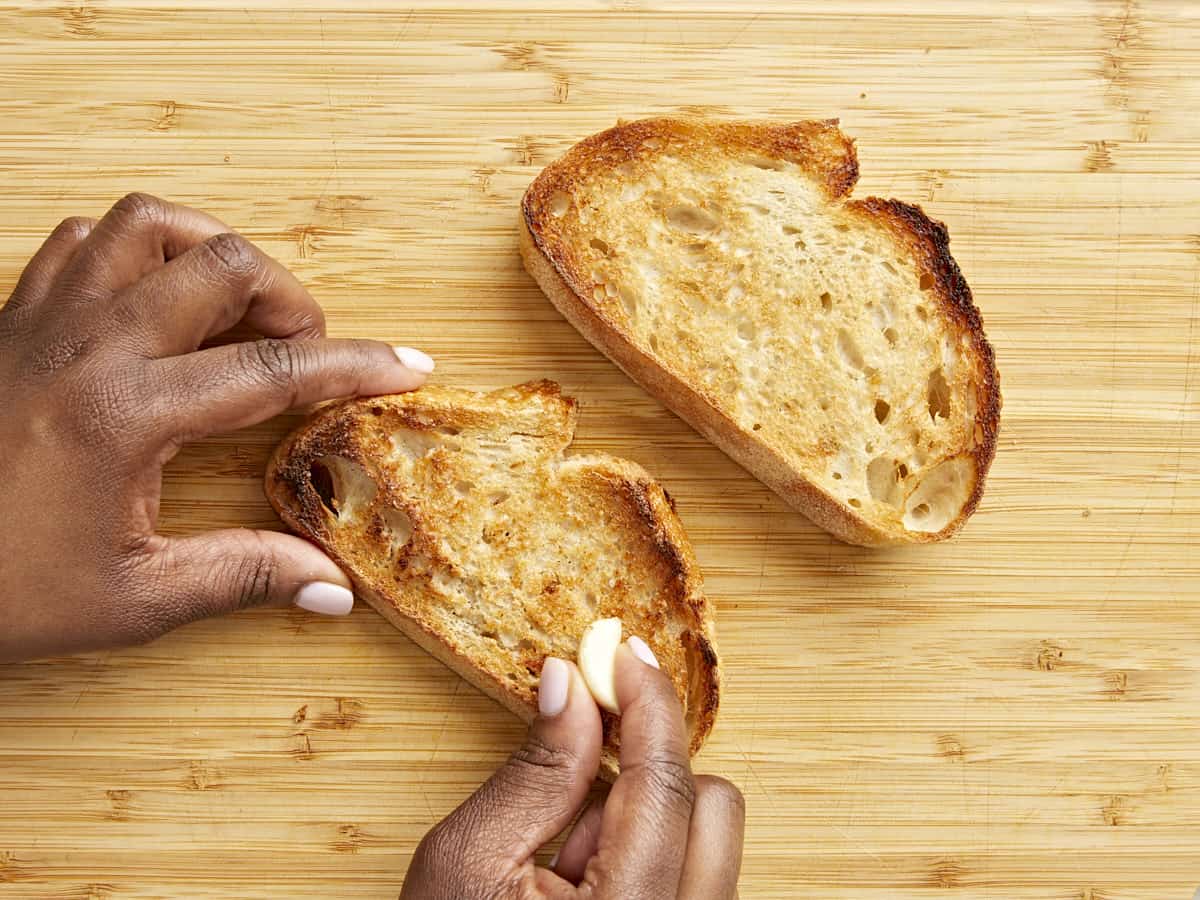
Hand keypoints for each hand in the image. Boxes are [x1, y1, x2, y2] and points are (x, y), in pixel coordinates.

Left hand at [0, 193, 434, 662]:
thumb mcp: (131, 598)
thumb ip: (243, 577)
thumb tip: (334, 587)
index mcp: (126, 414)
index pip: (274, 368)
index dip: (356, 365)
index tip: (409, 366)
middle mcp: (88, 346)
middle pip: (222, 264)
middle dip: (291, 295)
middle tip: (308, 346)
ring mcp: (42, 319)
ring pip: (150, 225)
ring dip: (215, 252)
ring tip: (239, 306)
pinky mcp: (10, 317)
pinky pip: (83, 240)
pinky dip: (139, 251)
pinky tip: (156, 302)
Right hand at [402, 641, 744, 898]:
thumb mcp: (468, 859)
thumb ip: (535, 769)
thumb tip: (571, 683)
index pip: (666, 786)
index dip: (648, 704)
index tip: (624, 652)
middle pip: (715, 806)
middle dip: (650, 773)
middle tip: (574, 784)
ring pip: (710, 842)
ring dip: (643, 826)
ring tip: (565, 865)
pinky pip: (697, 879)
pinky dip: (648, 859)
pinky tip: (586, 887)